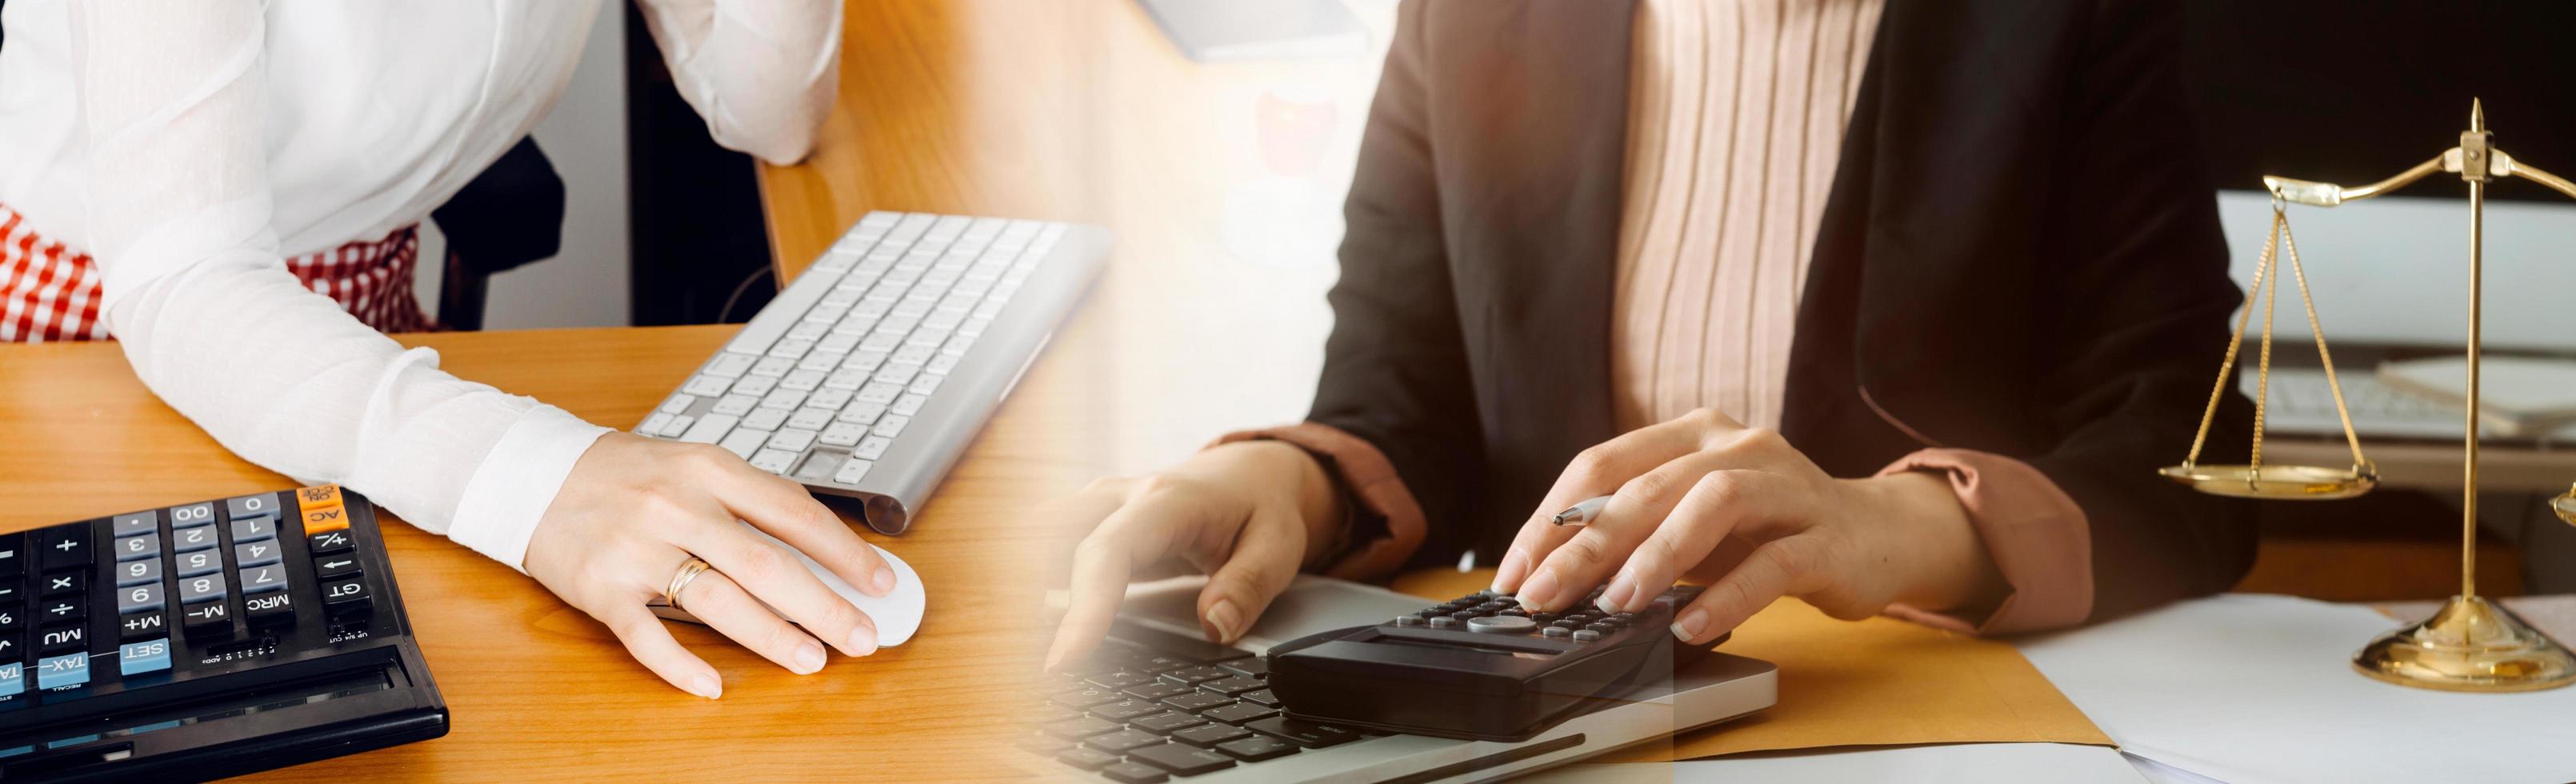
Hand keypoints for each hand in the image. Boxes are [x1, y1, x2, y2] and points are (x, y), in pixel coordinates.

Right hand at [524, 433, 897, 697]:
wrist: (534, 476)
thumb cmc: (629, 475)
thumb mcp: (695, 465)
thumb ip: (753, 499)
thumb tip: (824, 543)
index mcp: (710, 470)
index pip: (794, 515)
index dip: (845, 552)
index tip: (880, 582)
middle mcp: (678, 506)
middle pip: (767, 564)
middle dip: (824, 605)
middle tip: (862, 636)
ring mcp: (638, 548)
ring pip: (718, 600)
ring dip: (771, 635)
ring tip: (812, 659)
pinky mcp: (601, 587)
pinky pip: (646, 635)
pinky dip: (681, 665)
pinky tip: (713, 685)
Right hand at [1041, 440, 1342, 670]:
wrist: (1254, 472)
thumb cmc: (1263, 507)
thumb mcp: (1278, 547)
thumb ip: (1247, 587)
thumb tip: (1214, 628)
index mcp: (1166, 500)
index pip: (1109, 552)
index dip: (1083, 606)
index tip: (1064, 658)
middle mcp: (1120, 497)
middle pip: (1049, 537)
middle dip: (1022, 590)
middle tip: (1022, 660)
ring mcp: (1099, 507)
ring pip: (1036, 537)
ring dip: (1018, 584)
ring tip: (1015, 647)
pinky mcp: (1092, 525)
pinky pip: (1047, 547)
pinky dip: (1031, 582)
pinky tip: (1026, 626)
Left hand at [1491, 409, 2003, 643]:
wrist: (1875, 535)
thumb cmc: (1765, 529)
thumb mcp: (1689, 523)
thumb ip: (1632, 535)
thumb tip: (1548, 579)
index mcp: (1691, 433)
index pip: (1603, 463)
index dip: (1551, 518)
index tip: (1514, 573)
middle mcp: (1738, 446)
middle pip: (1647, 485)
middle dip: (1585, 544)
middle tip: (1544, 595)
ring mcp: (1787, 485)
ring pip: (1713, 504)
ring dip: (1657, 556)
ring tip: (1617, 604)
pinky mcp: (1827, 536)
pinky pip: (1775, 562)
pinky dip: (1730, 596)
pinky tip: (1694, 628)